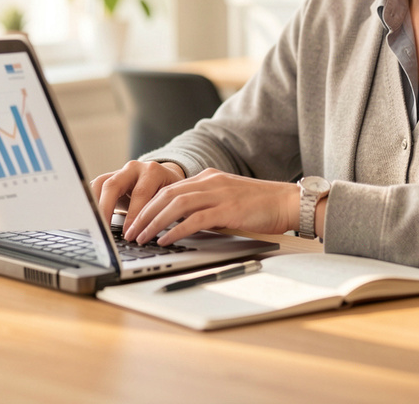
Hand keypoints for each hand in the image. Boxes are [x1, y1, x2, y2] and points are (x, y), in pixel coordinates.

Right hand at [91, 160, 186, 231]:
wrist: (165, 178)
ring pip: (100, 184)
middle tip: (104, 230)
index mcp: (152, 172)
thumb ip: (161, 212)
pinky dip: (91, 203)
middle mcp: (134, 169)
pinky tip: (91, 218)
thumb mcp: (171, 201)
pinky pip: (95, 188)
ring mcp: (119, 172)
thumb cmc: (170, 192)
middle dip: (106, 209)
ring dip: (95, 205)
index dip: (134, 215)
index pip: (140, 193)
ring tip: (94, 224)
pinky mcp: (109, 179)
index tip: (129, 234)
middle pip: (113, 185)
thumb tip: (152, 234)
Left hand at [122, 169, 299, 245]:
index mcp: (207, 178)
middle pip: (166, 194)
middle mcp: (210, 182)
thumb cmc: (261, 206)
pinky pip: (195, 219)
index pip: (168, 189)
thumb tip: (183, 225)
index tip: (134, 220)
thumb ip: (205, 208)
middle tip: (130, 232)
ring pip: (176, 204)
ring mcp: (219, 193)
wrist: (288, 202)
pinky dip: (176, 229)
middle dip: (144, 214)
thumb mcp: (226, 201)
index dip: (147, 205)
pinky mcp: (228, 208)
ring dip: (154, 222)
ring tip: (142, 237)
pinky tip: (166, 240)